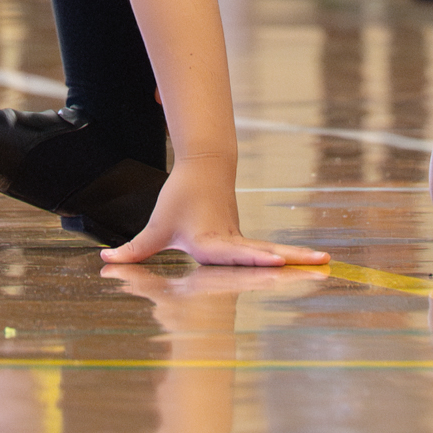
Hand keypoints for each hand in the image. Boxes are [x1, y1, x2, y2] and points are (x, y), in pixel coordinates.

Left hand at [101, 156, 329, 266]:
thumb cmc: (179, 200)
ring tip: (326, 261)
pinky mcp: (245, 240)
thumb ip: (134, 249)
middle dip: (288, 261)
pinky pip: (269, 254)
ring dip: (299, 258)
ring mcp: (241, 240)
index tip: (274, 262)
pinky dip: (293, 258)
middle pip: (262, 255)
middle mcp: (230, 242)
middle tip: (315, 263)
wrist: (203, 169)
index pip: (233, 254)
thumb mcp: (156, 228)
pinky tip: (315, 262)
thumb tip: (106, 260)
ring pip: (272, 252)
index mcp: (210, 242)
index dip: (253, 259)